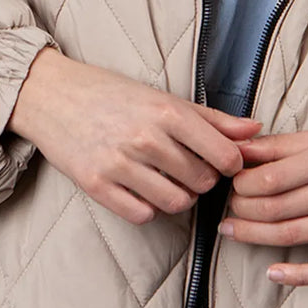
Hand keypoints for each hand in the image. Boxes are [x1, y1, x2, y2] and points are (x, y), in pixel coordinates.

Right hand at [8, 46, 263, 224]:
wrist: (52, 94)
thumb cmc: (111, 92)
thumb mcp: (162, 96)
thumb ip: (211, 118)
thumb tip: (255, 130)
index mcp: (166, 111)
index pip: (224, 155)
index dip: (230, 164)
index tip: (222, 162)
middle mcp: (145, 138)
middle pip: (201, 182)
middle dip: (201, 179)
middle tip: (187, 166)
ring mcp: (120, 164)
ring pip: (176, 203)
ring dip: (178, 196)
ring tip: (166, 178)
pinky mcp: (97, 185)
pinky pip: (142, 214)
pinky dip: (148, 206)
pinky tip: (141, 187)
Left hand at [219, 129, 307, 285]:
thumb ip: (280, 146)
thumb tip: (240, 149)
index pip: (276, 176)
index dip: (245, 184)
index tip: (231, 184)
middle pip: (281, 206)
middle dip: (245, 210)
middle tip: (226, 210)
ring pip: (296, 234)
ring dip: (257, 236)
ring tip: (233, 232)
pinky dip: (298, 275)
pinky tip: (273, 272)